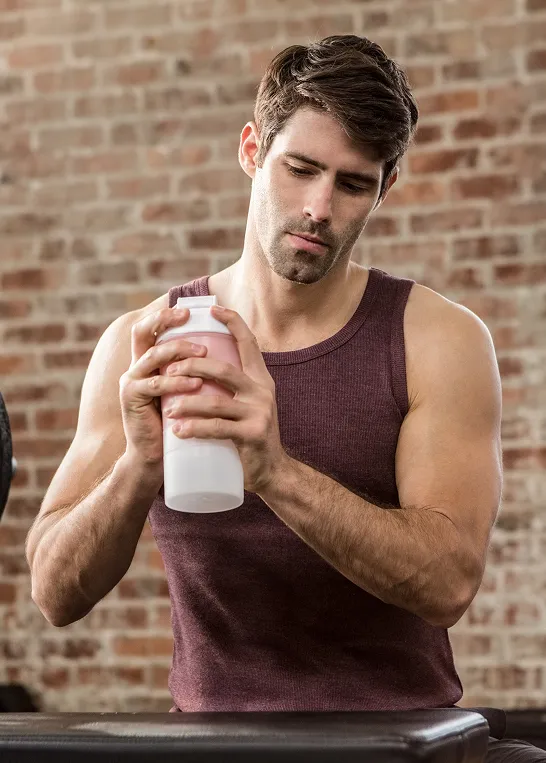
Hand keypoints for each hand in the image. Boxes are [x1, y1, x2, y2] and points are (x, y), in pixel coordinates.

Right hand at [119, 307, 206, 468]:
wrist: (155, 458)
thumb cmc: (177, 422)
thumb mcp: (184, 391)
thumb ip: (193, 371)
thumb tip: (224, 350)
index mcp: (147, 362)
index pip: (151, 329)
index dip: (165, 315)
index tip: (188, 309)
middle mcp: (135, 368)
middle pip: (143, 333)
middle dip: (165, 321)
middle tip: (189, 318)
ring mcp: (130, 383)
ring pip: (153, 357)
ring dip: (179, 352)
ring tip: (204, 353)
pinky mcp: (132, 400)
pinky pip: (155, 386)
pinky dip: (176, 383)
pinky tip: (195, 383)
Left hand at [163, 305, 288, 494]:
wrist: (273, 472)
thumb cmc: (251, 436)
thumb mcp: (248, 404)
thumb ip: (233, 387)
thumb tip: (202, 365)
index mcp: (261, 379)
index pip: (249, 343)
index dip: (233, 322)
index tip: (214, 308)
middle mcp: (262, 391)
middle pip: (223, 369)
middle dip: (192, 365)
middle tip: (169, 369)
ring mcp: (259, 413)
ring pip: (215, 402)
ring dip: (186, 403)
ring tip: (167, 408)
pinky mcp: (253, 435)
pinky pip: (217, 428)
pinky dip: (194, 429)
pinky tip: (177, 431)